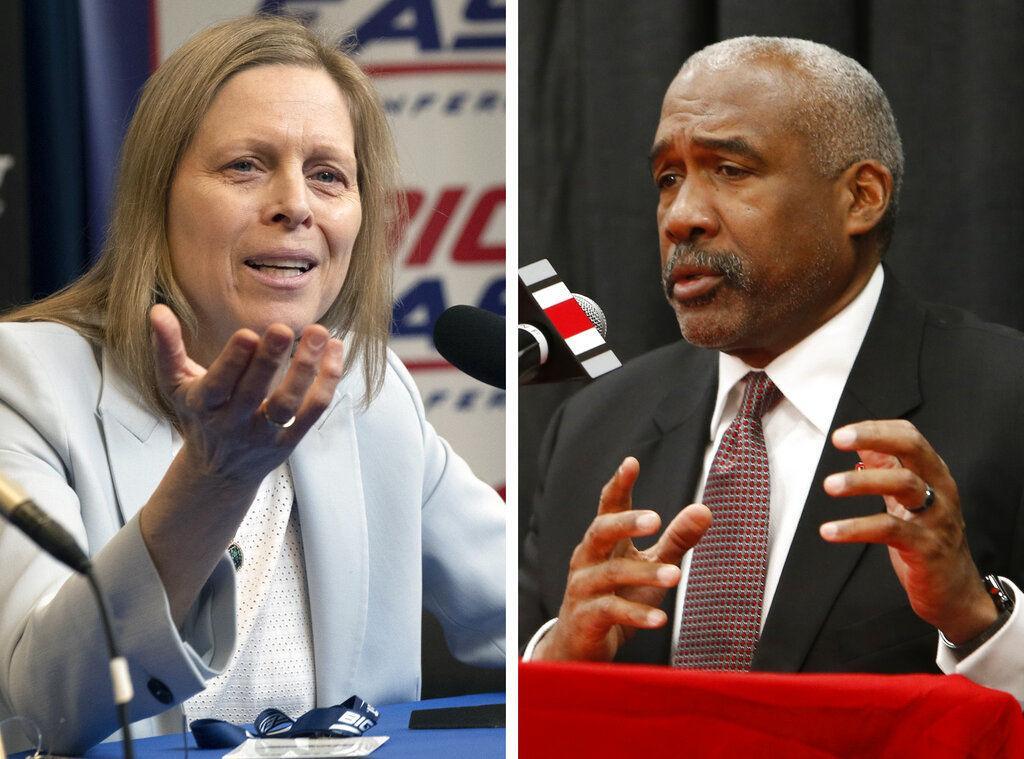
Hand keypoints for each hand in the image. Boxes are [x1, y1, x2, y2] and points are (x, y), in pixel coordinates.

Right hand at [149, 304, 344, 487]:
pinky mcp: (291, 439)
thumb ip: (166, 348)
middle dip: (270, 360)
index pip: (217, 385)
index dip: (232, 362)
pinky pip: (313, 410)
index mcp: (204, 405)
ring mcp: (265, 433)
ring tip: (319, 334)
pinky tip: (334, 350)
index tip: (247, 334)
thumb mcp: (174, 385)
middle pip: (255, 393)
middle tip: (284, 328)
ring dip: (306, 369)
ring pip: (289, 404)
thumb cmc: (198, 416)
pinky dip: (327, 381)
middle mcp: (234, 422)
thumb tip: (157, 311)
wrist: (219, 472)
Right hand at [534, 457, 711, 661]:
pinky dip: (636, 614)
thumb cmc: (618, 596)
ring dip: (644, 573)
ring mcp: (583, 587)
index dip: (619, 484)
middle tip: (656, 519)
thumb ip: (675, 539)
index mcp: (603, 541)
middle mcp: (587, 558)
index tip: (631, 463)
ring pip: (611, 573)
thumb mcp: (651, 565)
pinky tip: (660, 619)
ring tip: (676, 576)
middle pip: (601, 531)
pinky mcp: (586, 617)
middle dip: (626, 522)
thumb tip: (705, 510)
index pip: (608, 506)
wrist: (581, 645)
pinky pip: (610, 611)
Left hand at [819, 420, 995, 642]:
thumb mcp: (908, 500)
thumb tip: (861, 445)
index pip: (910, 436)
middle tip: (838, 439)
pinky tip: (829, 531)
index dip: (876, 428)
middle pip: (913, 448)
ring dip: (861, 482)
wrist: (955, 593)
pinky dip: (855, 528)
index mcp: (934, 475)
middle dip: (874, 437)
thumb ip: (887, 470)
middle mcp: (941, 489)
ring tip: (828, 485)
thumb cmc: (928, 540)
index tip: (843, 432)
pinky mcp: (926, 547)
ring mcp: (936, 517)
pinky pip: (889, 529)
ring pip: (904, 484)